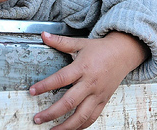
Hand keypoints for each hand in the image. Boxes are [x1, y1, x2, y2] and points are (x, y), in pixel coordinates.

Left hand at [29, 31, 147, 129]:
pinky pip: (92, 118)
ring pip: (81, 115)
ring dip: (66, 126)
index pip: (61, 79)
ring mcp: (97, 94)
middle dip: (51, 113)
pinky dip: (81, 126)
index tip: (32, 91)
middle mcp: (90, 83)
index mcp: (82, 68)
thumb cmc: (101, 49)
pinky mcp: (103, 101)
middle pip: (69, 102)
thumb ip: (60, 42)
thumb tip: (44, 35)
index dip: (45, 86)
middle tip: (37, 118)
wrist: (124, 53)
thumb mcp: (80, 43)